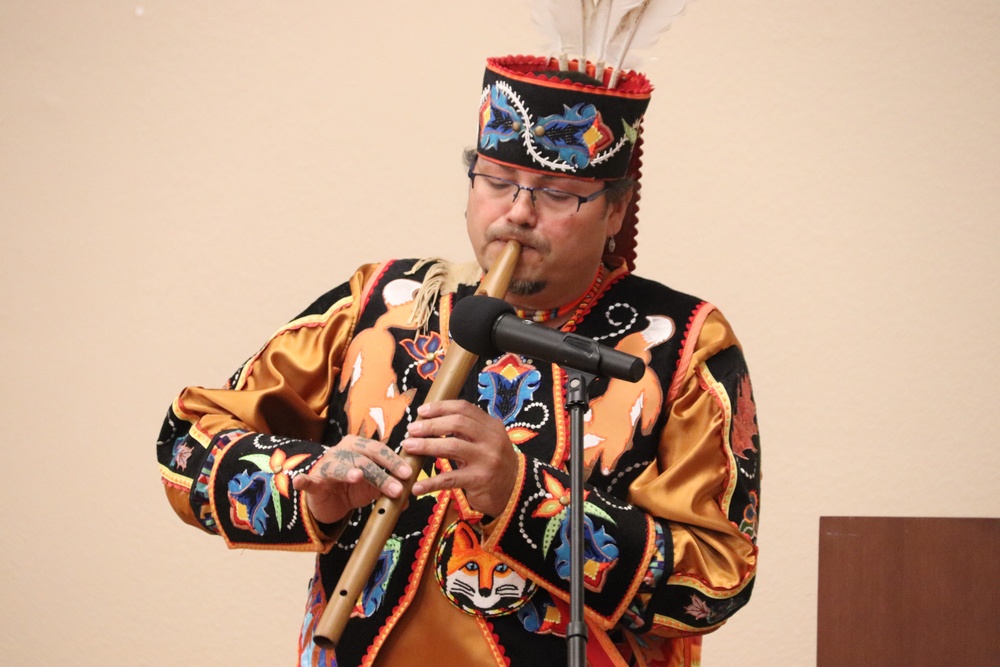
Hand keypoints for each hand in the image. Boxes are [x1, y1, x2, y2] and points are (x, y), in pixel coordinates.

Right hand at [291, 435, 412, 524]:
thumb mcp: (373, 488)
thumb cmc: (353, 487)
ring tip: (358, 477)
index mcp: (359, 447)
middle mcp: (342, 451)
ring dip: (349, 473)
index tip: (408, 474)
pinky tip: (301, 480)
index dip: (394, 461)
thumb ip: (389, 489)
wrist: (329, 500)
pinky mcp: (313, 482)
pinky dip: (304, 480)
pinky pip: (308, 480)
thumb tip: (409, 498)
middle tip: (396, 488)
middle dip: (381, 473)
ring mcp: (326, 465)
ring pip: (340, 468)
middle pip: (363, 459)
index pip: (379, 450)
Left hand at [402, 400, 517, 517]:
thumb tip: (430, 420)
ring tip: (408, 447)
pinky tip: (416, 487)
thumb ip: (466, 430)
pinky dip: (430, 483)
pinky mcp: (479, 480)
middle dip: (430, 425)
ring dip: (426, 445)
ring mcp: (486, 459)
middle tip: (411, 429)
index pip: (464, 408)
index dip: (440, 407)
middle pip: (457, 423)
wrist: (515, 491)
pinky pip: (450, 479)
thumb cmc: (493, 463)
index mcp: (491, 425)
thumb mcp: (486, 441)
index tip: (421, 411)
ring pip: (451, 446)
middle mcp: (491, 439)